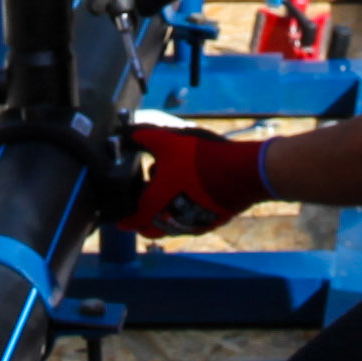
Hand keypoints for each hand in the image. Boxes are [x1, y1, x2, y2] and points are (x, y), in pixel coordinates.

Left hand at [129, 125, 268, 236]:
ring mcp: (192, 225)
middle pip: (150, 228)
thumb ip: (143, 137)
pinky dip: (183, 212)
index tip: (118, 218)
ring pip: (170, 225)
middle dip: (143, 218)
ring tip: (168, 188)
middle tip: (143, 200)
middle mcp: (171, 223)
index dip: (122, 218)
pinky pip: (189, 222)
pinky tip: (189, 193)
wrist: (242, 173)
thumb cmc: (200, 159)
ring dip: (164, 212)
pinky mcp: (210, 223)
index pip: (130, 221)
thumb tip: (126, 133)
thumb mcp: (167, 141)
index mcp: (153, 206)